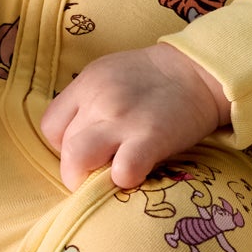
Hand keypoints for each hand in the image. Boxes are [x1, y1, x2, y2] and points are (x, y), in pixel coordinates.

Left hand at [40, 44, 231, 190]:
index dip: (64, 145)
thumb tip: (77, 138)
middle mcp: (98, 99)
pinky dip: (124, 179)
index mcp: (87, 83)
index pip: (50, 126)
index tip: (87, 149)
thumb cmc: (157, 78)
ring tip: (108, 181)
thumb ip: (89, 102)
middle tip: (98, 172)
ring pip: (76, 160)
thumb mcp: (112, 75)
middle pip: (63, 148)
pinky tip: (136, 173)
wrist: (201, 71)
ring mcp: (122, 119)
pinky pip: (121, 171)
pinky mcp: (150, 138)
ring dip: (88, 179)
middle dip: (76, 168)